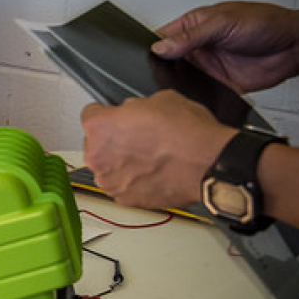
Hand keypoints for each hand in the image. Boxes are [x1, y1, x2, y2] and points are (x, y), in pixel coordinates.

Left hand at [81, 90, 233, 209]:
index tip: (114, 116)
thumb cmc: (187, 132)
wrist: (209, 164)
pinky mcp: (123, 199)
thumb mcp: (160, 100)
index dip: (106, 113)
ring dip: (120, 162)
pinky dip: (132, 181)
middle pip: (95, 143)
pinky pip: (121, 185)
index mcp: (99, 126)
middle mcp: (96, 155)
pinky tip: (152, 172)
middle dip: (112, 140)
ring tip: (148, 157)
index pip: (90, 114)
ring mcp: (109, 180)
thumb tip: (131, 112)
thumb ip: (134, 107)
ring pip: (107, 167)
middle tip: (137, 138)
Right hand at [152, 2, 298, 92]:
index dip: (150, 47)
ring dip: (175, 84)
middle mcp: (198, 47)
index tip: (141, 58)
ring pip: (180, 79)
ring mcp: (207, 67)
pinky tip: (189, 98)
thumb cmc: (266, 23)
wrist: (294, 46)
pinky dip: (193, 97)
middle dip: (159, 69)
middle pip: (167, 61)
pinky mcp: (218, 85)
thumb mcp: (223, 23)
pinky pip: (199, 93)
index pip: (161, 37)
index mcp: (194, 26)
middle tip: (154, 75)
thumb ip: (190, 37)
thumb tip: (160, 47)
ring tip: (168, 88)